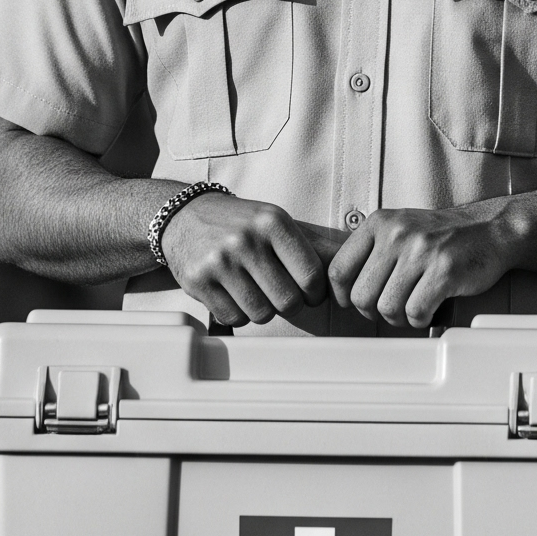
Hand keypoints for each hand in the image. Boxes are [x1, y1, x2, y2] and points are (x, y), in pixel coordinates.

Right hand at [159, 192, 330, 326]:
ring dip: (262, 309)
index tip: (310, 293)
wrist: (184, 217)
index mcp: (272, 222)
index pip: (312, 276)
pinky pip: (234, 318)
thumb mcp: (275, 221)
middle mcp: (246, 240)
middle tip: (281, 293)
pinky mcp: (198, 281)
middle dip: (289, 304)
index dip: (316, 294)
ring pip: (261, 314)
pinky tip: (233, 293)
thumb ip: (313, 244)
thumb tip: (352, 256)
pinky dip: (238, 313)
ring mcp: (219, 261)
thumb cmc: (240, 223)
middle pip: (288, 301)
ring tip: (254, 289)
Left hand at [330, 201, 516, 329]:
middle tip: (391, 310)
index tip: (356, 304)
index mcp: (379, 222)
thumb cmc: (443, 235)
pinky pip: (415, 312)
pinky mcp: (444, 271)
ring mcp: (421, 251)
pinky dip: (421, 321)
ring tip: (412, 310)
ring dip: (399, 319)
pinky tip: (430, 311)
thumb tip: (342, 289)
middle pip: (361, 296)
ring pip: (387, 308)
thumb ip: (372, 250)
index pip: (339, 270)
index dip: (344, 296)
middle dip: (374, 312)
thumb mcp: (400, 228)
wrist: (491, 228)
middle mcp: (397, 233)